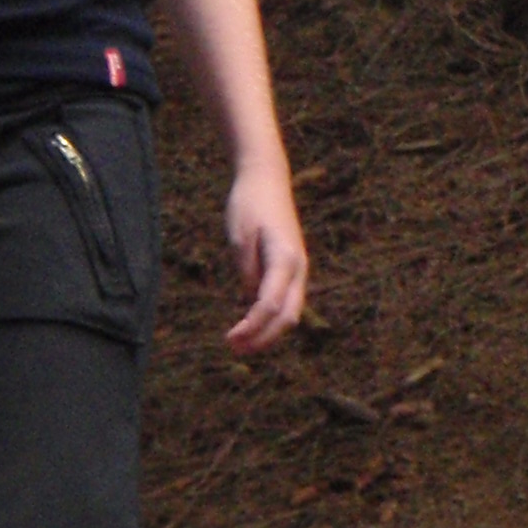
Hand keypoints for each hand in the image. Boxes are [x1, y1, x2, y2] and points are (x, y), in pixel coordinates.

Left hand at [222, 164, 308, 353]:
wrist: (267, 179)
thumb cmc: (249, 204)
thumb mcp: (239, 237)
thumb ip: (246, 271)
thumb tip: (251, 300)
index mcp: (285, 258)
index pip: (269, 304)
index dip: (250, 327)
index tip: (229, 339)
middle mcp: (298, 267)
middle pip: (287, 316)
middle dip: (263, 338)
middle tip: (235, 348)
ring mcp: (298, 268)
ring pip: (290, 311)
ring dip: (267, 331)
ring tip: (240, 343)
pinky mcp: (291, 268)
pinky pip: (286, 301)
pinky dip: (270, 318)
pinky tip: (250, 325)